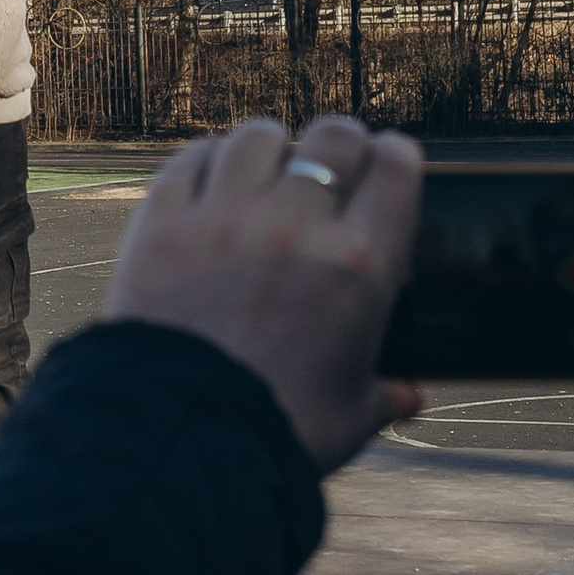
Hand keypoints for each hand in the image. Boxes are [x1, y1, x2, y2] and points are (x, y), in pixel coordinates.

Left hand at [104, 113, 424, 474]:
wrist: (180, 438)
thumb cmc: (278, 431)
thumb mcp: (349, 416)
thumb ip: (383, 395)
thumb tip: (410, 398)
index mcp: (361, 265)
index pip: (395, 169)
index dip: (395, 155)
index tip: (388, 158)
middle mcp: (298, 224)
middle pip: (333, 137)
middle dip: (340, 141)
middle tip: (333, 157)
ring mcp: (226, 216)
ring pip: (259, 136)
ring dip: (270, 146)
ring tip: (267, 163)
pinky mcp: (163, 220)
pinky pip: (192, 159)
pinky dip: (207, 160)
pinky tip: (211, 174)